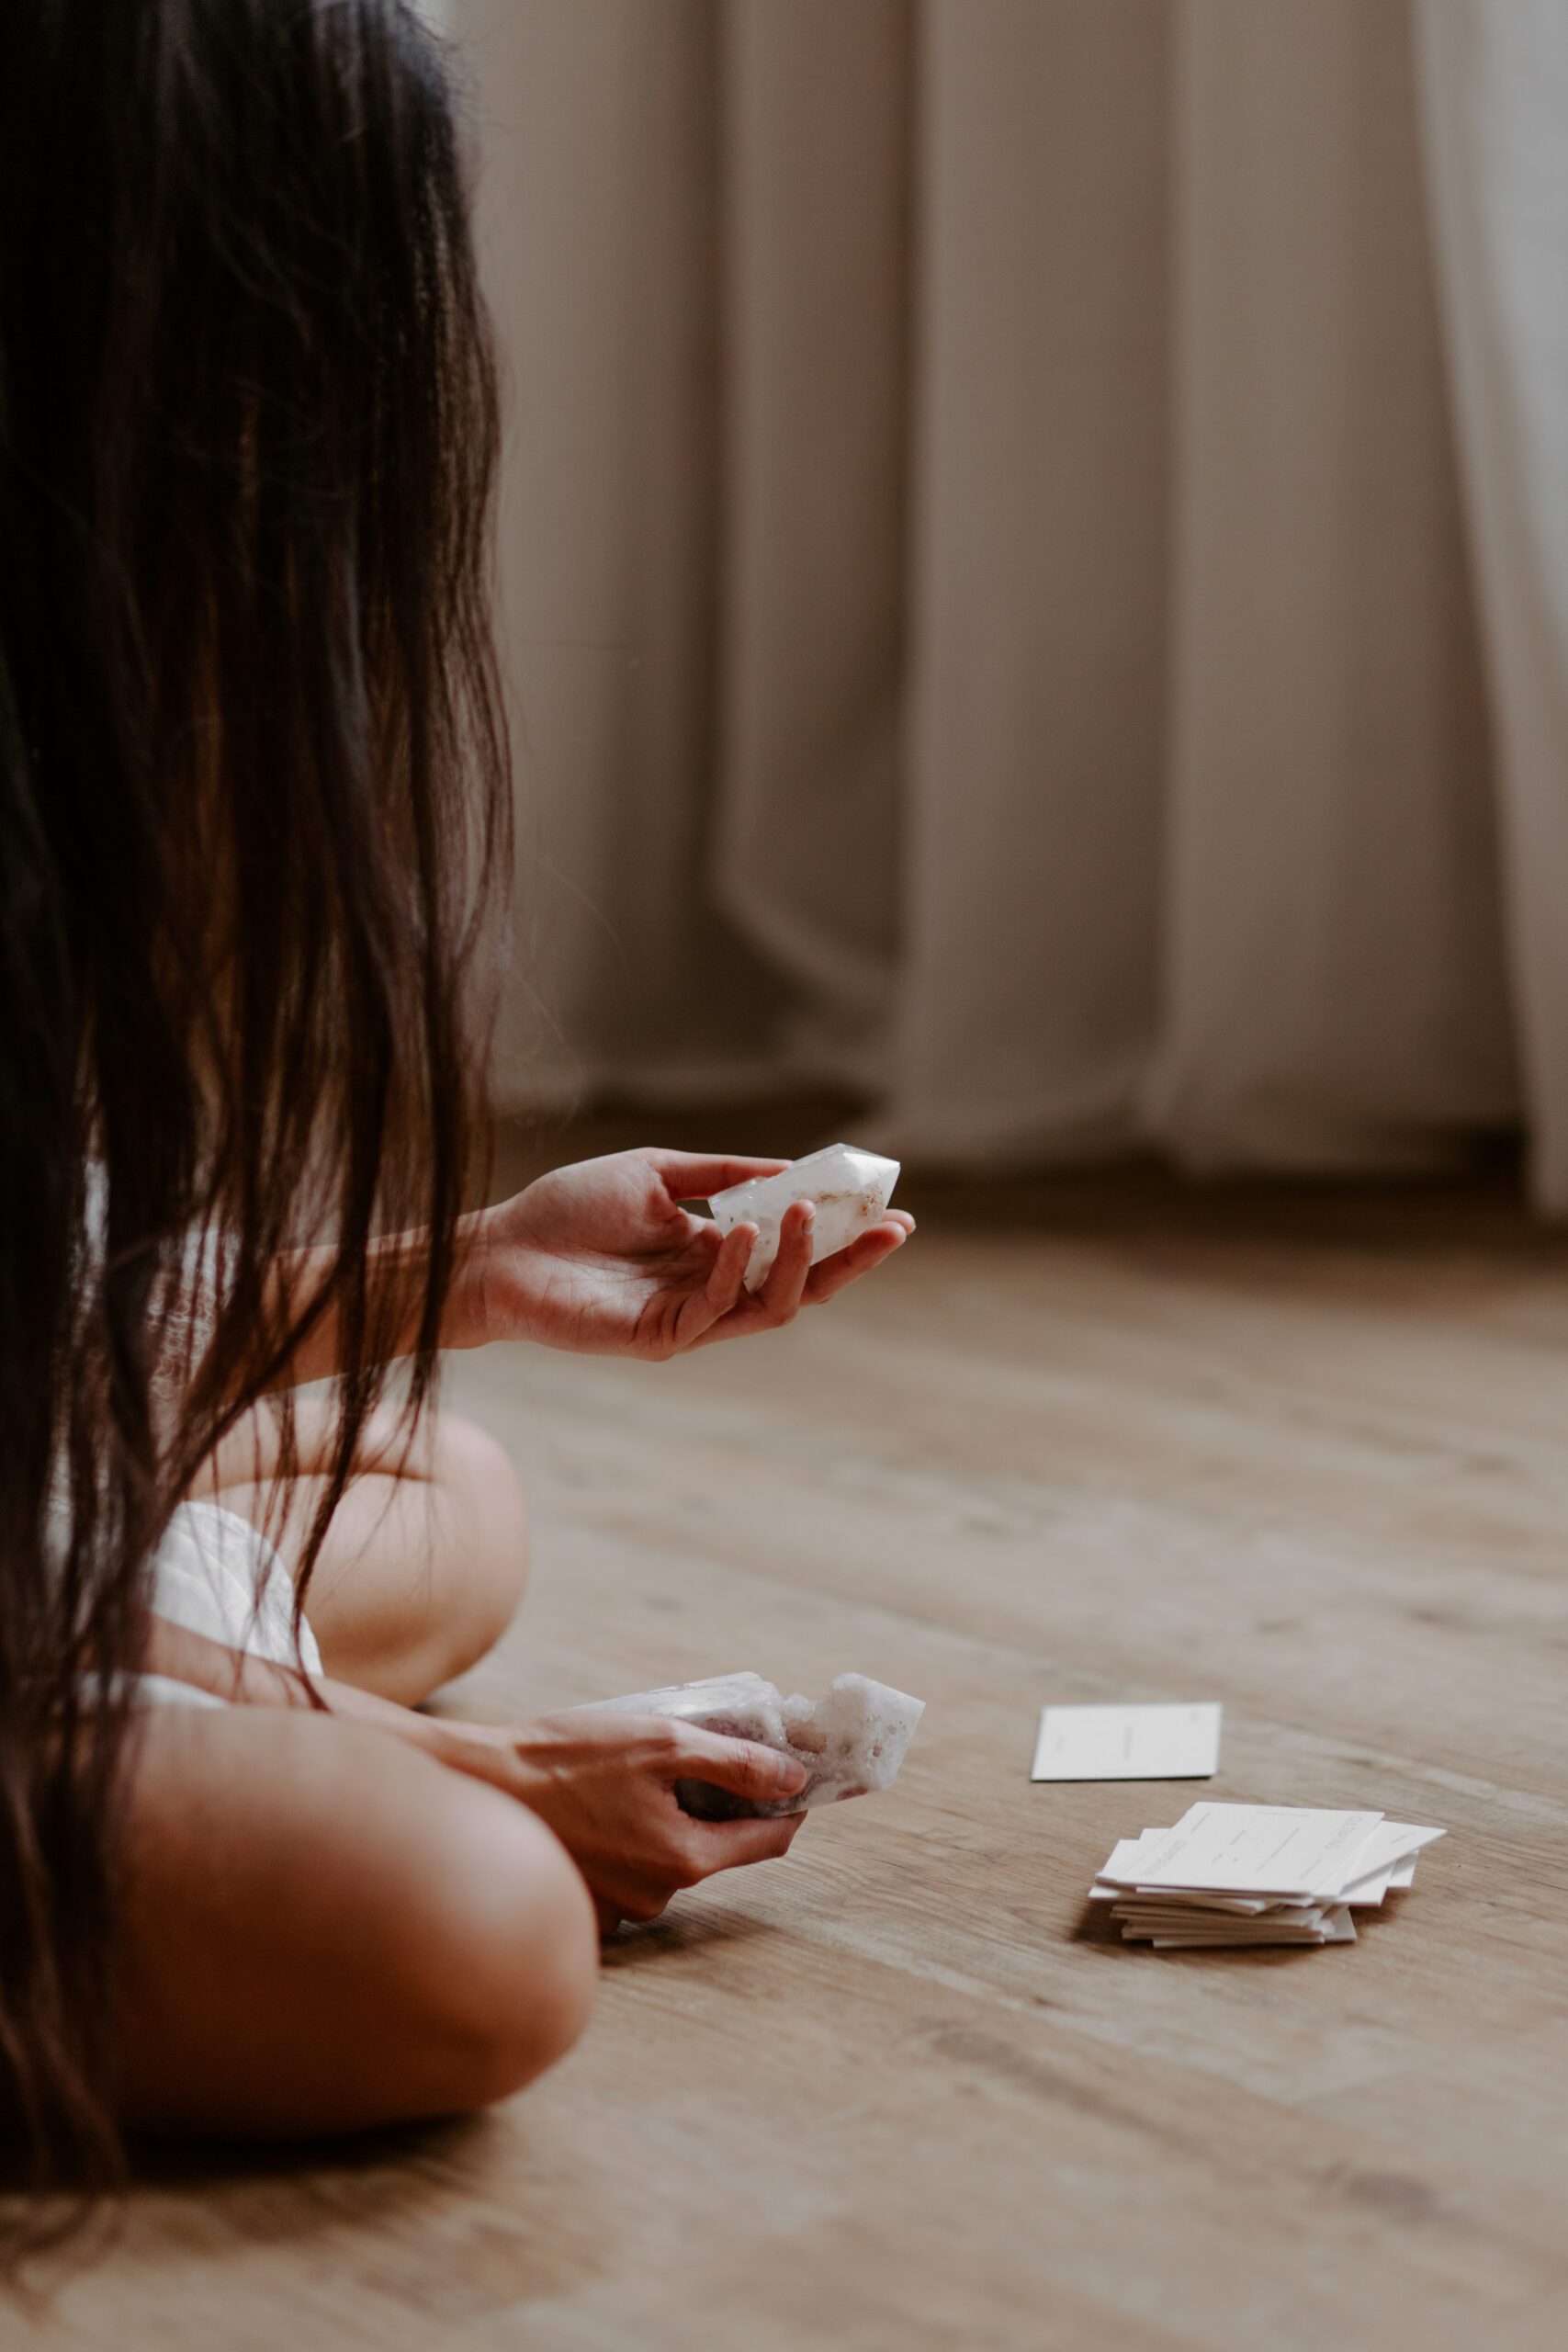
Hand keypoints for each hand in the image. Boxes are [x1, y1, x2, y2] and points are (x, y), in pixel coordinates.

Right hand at [450, 1710, 811, 1934]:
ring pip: (667, 1860)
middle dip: (715, 1806)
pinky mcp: (584, 1905)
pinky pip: (627, 1872)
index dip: (787, 1807)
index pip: (767, 1843)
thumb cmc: (566, 1760)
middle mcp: (655, 1896)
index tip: (794, 1778)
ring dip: (665, 1822)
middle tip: (694, 1758)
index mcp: (682, 1858)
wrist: (478, 1787)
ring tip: (631, 1776)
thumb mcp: (660, 1742)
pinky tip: (601, 1805)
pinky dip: (626, 1839)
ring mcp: (617, 1909)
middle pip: (714, 1850)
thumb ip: (733, 1763)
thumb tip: (792, 1778)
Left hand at [462, 1148, 913, 1359]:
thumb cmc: (568, 1210)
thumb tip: (792, 1170)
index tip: (889, 1206)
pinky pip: (714, 1309)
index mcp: (715, 1250)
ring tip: (801, 1212)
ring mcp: (689, 1317)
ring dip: (795, 1260)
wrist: (499, 1249)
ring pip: (770, 1305)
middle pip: (800, 1284)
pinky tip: (741, 1230)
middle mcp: (712, 1288)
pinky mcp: (659, 1337)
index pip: (793, 1246)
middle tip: (889, 1228)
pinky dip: (735, 1269)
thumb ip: (721, 1175)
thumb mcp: (655, 1173)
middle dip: (849, 1259)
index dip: (841, 1230)